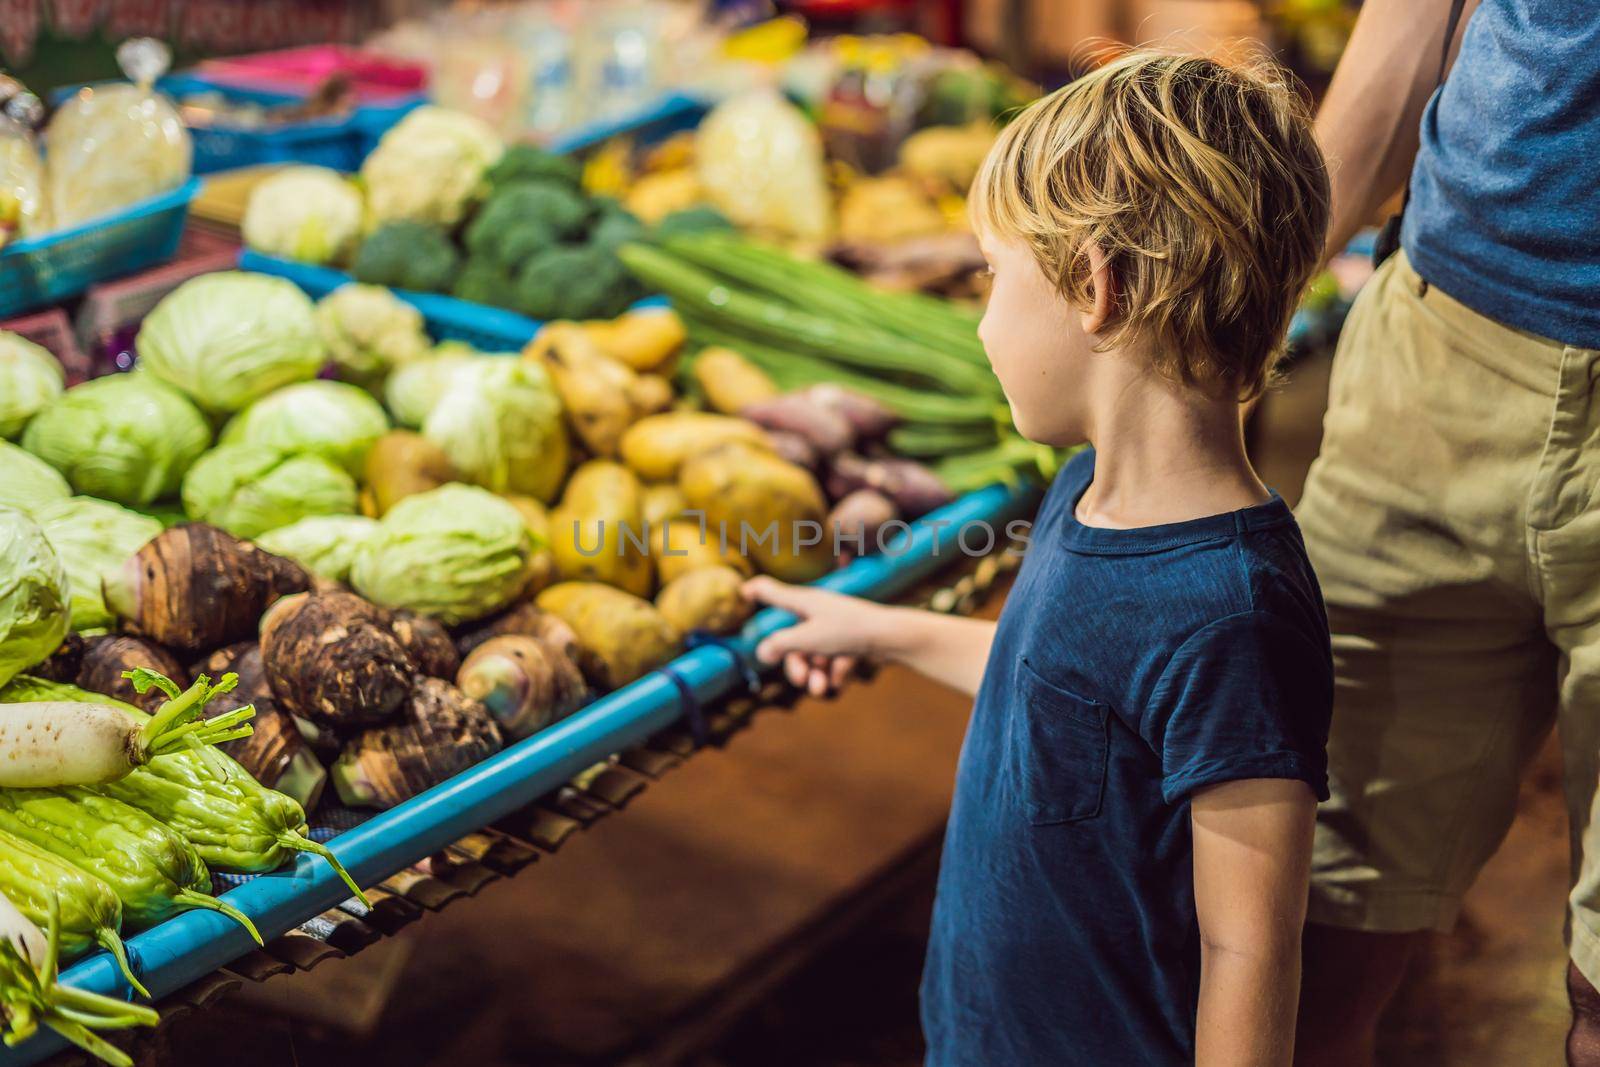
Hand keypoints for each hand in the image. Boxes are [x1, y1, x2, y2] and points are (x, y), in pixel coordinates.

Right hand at [742, 576, 897, 697]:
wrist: (893, 636)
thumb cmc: (848, 630)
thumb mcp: (808, 639)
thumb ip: (781, 644)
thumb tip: (761, 652)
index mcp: (803, 601)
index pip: (771, 591)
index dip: (754, 592)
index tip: (741, 593)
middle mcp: (817, 610)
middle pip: (793, 639)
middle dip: (795, 664)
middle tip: (801, 681)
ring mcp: (835, 625)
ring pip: (814, 653)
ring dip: (815, 674)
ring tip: (820, 688)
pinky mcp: (851, 639)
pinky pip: (834, 658)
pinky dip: (835, 671)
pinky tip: (841, 679)